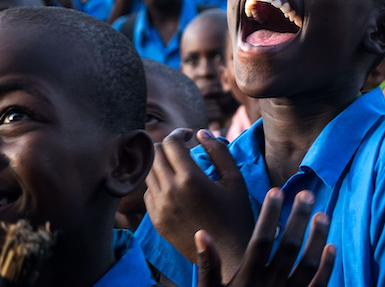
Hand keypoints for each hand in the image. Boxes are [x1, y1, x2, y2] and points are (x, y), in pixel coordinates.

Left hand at [145, 129, 253, 280]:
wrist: (227, 254)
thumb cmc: (236, 214)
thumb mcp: (234, 179)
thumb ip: (219, 151)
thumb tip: (201, 132)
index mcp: (190, 179)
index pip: (170, 143)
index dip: (179, 133)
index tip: (189, 135)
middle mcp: (169, 191)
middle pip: (155, 154)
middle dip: (168, 146)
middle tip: (183, 148)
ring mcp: (159, 208)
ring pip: (148, 172)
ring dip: (161, 163)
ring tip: (178, 166)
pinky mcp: (156, 221)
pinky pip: (148, 192)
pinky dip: (158, 183)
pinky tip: (175, 187)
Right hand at [196, 189, 335, 286]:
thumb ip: (207, 266)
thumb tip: (202, 233)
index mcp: (246, 280)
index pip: (260, 240)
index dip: (269, 214)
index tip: (275, 190)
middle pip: (288, 246)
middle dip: (298, 218)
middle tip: (306, 193)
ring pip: (307, 263)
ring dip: (317, 237)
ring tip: (322, 213)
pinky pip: (319, 286)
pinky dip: (326, 267)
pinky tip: (331, 246)